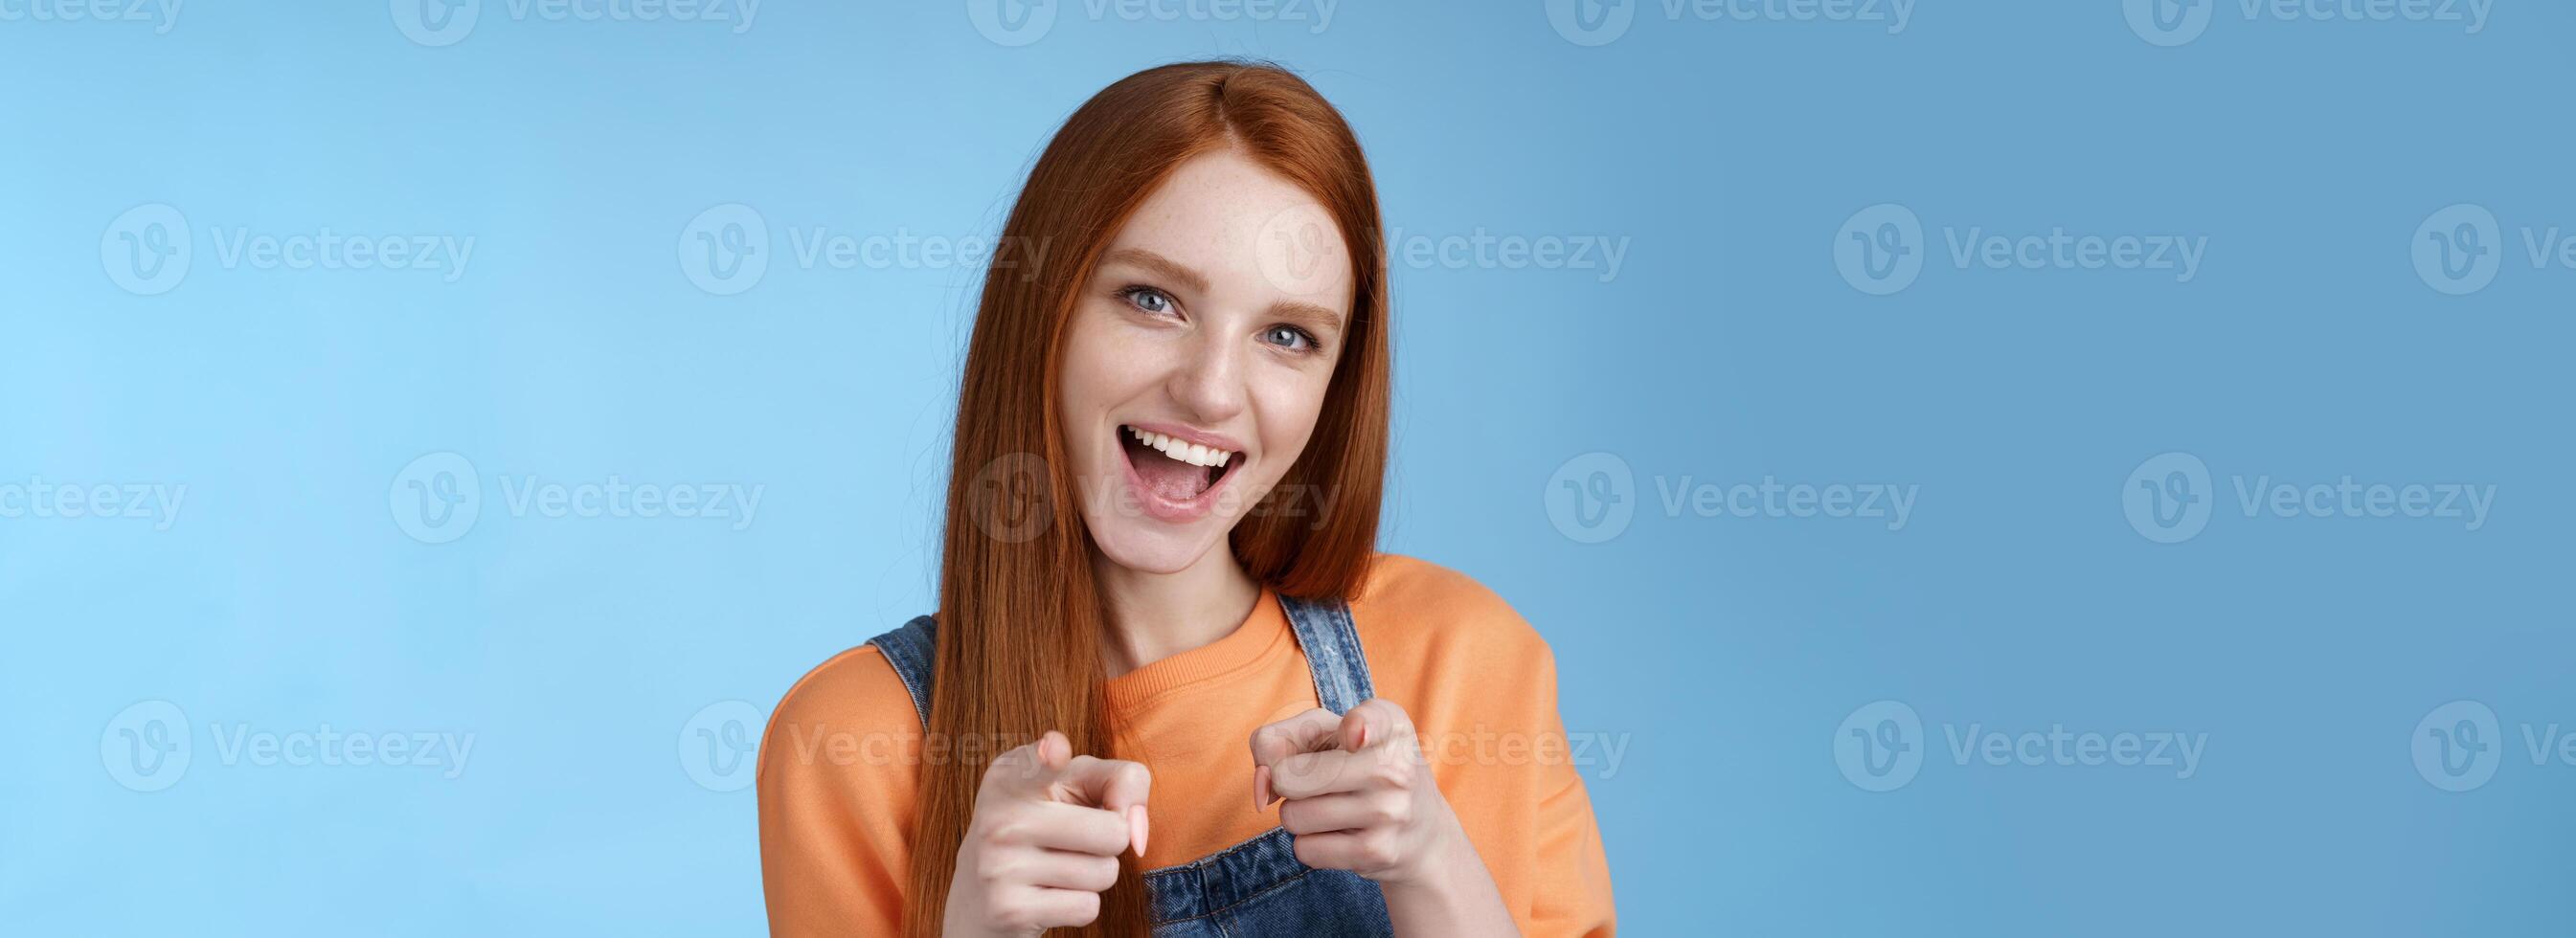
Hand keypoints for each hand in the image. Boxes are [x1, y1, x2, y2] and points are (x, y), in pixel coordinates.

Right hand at [943, 731, 1150, 935]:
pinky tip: (1047, 897)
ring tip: (1055, 869)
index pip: (1036, 763)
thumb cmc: (1043, 829)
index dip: (1050, 756)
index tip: (1054, 749)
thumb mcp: (1074, 786)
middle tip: (1072, 843)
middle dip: (1110, 843)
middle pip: (1114, 831)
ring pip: (1104, 872)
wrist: (978, 900)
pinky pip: (1087, 907)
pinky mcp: (1009, 910)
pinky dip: (1079, 905)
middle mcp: (1000, 818)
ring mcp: (999, 865)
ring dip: (1094, 875)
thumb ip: (1120, 780)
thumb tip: (1138, 832)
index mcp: (1010, 777)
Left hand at [1249, 699, 1465, 886]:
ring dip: (1298, 816)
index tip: (1354, 735)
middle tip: (1320, 784)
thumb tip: (1261, 788)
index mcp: (1390, 725)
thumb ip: (1278, 740)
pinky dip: (1310, 845)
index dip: (1356, 727)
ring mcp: (1389, 811)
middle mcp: (1396, 766)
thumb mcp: (1331, 735)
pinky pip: (1304, 849)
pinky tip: (1340, 837)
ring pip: (1292, 816)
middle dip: (1289, 784)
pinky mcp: (1377, 852)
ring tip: (1332, 811)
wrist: (1422, 833)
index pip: (1367, 720)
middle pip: (1289, 776)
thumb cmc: (1359, 772)